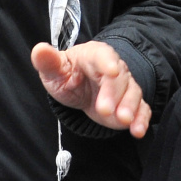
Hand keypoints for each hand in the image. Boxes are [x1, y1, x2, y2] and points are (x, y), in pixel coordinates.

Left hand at [30, 41, 151, 137]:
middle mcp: (114, 68)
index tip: (111, 72)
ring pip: (133, 93)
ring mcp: (125, 86)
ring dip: (130, 107)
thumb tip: (39, 50)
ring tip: (124, 121)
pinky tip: (138, 130)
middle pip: (119, 79)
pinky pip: (141, 109)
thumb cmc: (66, 75)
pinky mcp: (130, 104)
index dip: (108, 63)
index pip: (103, 55)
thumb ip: (47, 62)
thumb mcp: (54, 71)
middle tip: (106, 110)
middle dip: (114, 94)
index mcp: (94, 55)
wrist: (79, 88)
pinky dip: (141, 119)